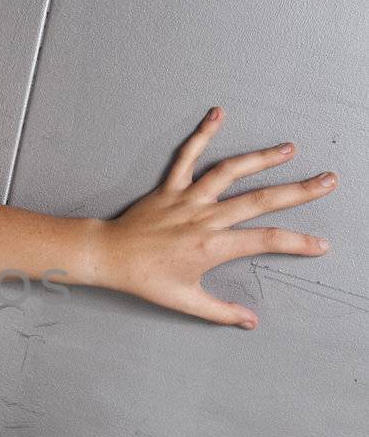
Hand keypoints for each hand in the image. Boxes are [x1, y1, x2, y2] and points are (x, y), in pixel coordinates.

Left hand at [90, 106, 337, 328]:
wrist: (109, 257)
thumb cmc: (146, 280)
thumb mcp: (185, 302)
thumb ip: (221, 312)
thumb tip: (250, 322)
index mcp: (213, 246)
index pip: (265, 241)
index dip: (297, 243)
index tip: (321, 244)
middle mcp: (205, 218)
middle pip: (260, 200)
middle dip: (298, 191)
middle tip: (327, 181)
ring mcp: (188, 199)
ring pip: (229, 172)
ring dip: (261, 158)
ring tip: (288, 149)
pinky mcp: (170, 187)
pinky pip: (187, 156)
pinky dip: (202, 134)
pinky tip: (218, 114)